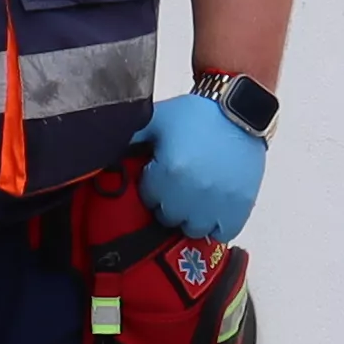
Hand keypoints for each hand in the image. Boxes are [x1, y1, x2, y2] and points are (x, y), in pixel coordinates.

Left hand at [138, 90, 267, 241]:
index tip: (160, 177)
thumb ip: (130, 137)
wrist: (241, 109)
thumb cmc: (198, 114)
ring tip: (195, 200)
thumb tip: (102, 149)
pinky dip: (217, 226)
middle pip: (168, 217)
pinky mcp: (241, 206)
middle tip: (177, 187)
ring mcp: (218, 202)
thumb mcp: (157, 119)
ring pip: (194, 229)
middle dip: (169, 204)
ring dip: (191, 217)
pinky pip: (223, 233)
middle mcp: (192, 192)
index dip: (152, 187)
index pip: (148, 199)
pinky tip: (214, 210)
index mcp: (169, 171)